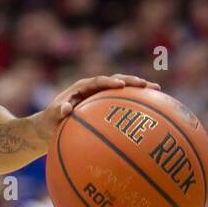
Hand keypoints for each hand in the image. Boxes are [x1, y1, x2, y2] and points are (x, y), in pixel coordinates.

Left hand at [31, 73, 161, 147]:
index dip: (110, 82)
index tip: (121, 85)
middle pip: (117, 81)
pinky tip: (152, 114)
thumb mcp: (51, 116)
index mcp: (82, 88)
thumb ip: (58, 111)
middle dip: (132, 82)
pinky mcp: (106, 107)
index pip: (99, 81)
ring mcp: (102, 97)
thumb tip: (66, 109)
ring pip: (124, 91)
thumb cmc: (50, 121)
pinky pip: (123, 103)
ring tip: (158, 92)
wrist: (51, 125)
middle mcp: (94, 89)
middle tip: (147, 86)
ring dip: (139, 90)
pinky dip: (136, 105)